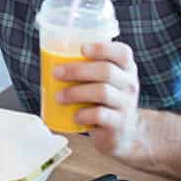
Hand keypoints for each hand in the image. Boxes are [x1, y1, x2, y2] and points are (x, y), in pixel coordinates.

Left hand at [64, 42, 143, 160]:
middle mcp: (130, 84)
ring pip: (102, 92)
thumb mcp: (105, 81)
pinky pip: (100, 115)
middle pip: (106, 71)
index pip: (123, 52)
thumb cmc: (105, 100)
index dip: (102, 48)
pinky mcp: (119, 123)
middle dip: (77, 70)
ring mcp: (127, 104)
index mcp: (127, 69)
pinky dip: (83, 114)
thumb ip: (89, 67)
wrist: (124, 132)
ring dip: (75, 92)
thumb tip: (51, 56)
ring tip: (58, 97)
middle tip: (56, 73)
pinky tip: (74, 115)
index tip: (81, 48)